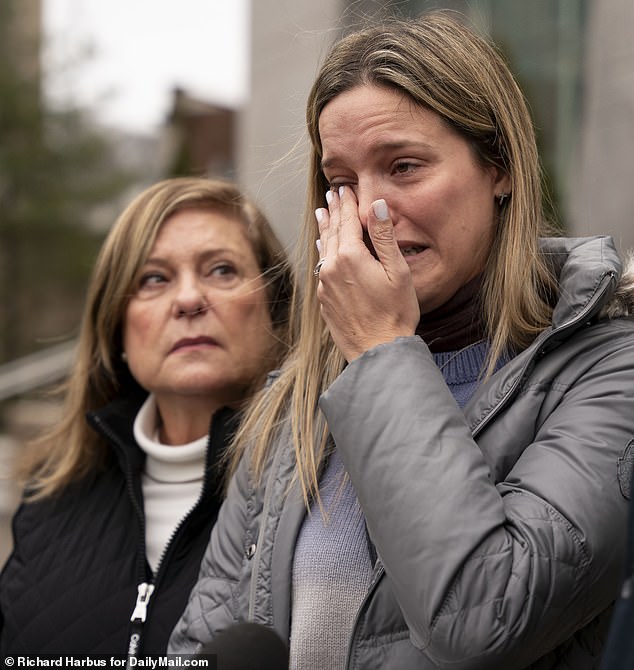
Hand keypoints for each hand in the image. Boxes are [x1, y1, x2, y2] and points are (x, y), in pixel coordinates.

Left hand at [315, 186, 419, 361]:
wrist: (377, 351)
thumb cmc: (394, 313)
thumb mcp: (397, 271)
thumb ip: (384, 237)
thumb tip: (376, 206)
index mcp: (350, 256)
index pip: (347, 220)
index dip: (347, 203)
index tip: (345, 188)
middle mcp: (332, 268)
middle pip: (332, 232)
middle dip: (333, 211)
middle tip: (332, 195)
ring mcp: (325, 285)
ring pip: (324, 249)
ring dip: (324, 230)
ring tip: (322, 214)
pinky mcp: (324, 300)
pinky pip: (322, 268)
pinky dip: (323, 253)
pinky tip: (323, 250)